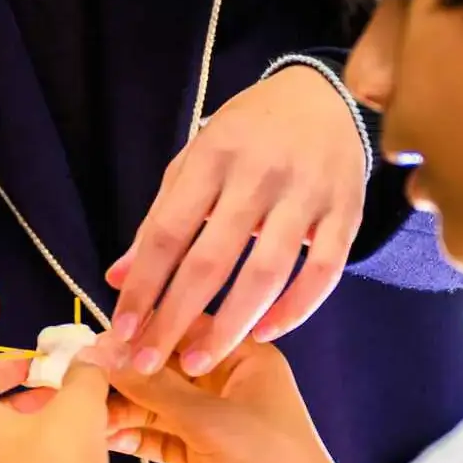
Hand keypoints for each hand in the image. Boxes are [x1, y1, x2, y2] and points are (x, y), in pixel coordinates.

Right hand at [105, 337, 367, 462]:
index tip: (93, 341)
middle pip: (162, 367)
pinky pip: (158, 436)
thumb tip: (103, 354)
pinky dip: (134, 436)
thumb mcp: (213, 422)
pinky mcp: (201, 453)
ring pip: (155, 404)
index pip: (181, 328)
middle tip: (78, 382)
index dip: (138, 333)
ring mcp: (212, 419)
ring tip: (86, 416)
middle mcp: (225, 381)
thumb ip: (156, 388)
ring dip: (122, 409)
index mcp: (242, 356)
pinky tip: (109, 438)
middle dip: (122, 375)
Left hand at [108, 66, 366, 374]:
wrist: (326, 98)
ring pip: (267, 272)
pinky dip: (295, 309)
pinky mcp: (346, 211)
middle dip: (176, 319)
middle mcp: (258, 174)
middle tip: (148, 364)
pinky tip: (264, 334)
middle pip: (211, 260)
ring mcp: (306, 194)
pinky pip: (324, 271)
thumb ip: (160, 218)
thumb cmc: (249, 133)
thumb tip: (117, 276)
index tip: (121, 330)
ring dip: (231, 326)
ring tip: (199, 362)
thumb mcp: (196, 160)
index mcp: (213, 156)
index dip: (143, 285)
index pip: (168, 232)